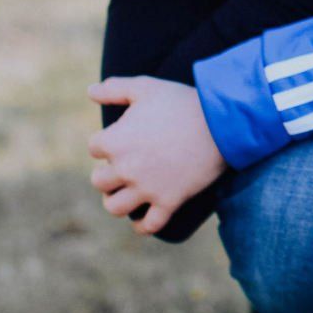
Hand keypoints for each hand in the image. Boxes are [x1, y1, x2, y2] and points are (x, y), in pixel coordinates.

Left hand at [86, 77, 227, 236]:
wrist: (223, 123)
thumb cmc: (183, 102)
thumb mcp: (147, 87)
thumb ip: (114, 88)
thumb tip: (90, 92)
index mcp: (115, 141)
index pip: (94, 147)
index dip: (107, 141)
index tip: (124, 137)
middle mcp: (125, 168)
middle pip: (99, 181)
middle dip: (108, 173)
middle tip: (125, 165)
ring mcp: (147, 188)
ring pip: (114, 207)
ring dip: (117, 200)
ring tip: (127, 192)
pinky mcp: (169, 201)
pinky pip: (148, 225)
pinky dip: (142, 225)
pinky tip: (145, 216)